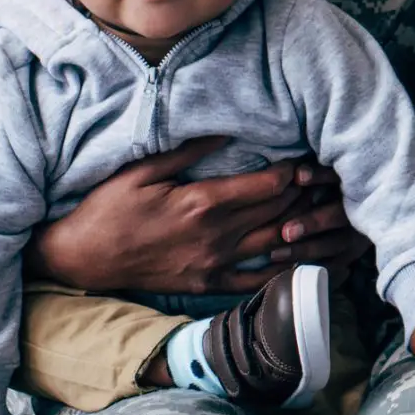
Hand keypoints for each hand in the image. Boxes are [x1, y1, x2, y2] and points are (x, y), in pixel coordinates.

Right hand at [23, 138, 368, 295]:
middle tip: (333, 182)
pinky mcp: (208, 284)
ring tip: (329, 215)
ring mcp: (214, 264)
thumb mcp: (142, 170)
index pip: (267, 186)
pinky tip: (306, 260)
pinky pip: (257, 281)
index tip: (312, 159)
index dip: (296, 172)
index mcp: (202, 203)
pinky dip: (285, 270)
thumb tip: (227, 130)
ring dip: (305, 229)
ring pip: (276, 245)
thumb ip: (188, 150)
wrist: (81, 259)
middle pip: (279, 213)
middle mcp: (216, 236)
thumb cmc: (107, 209)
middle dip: (309, 196)